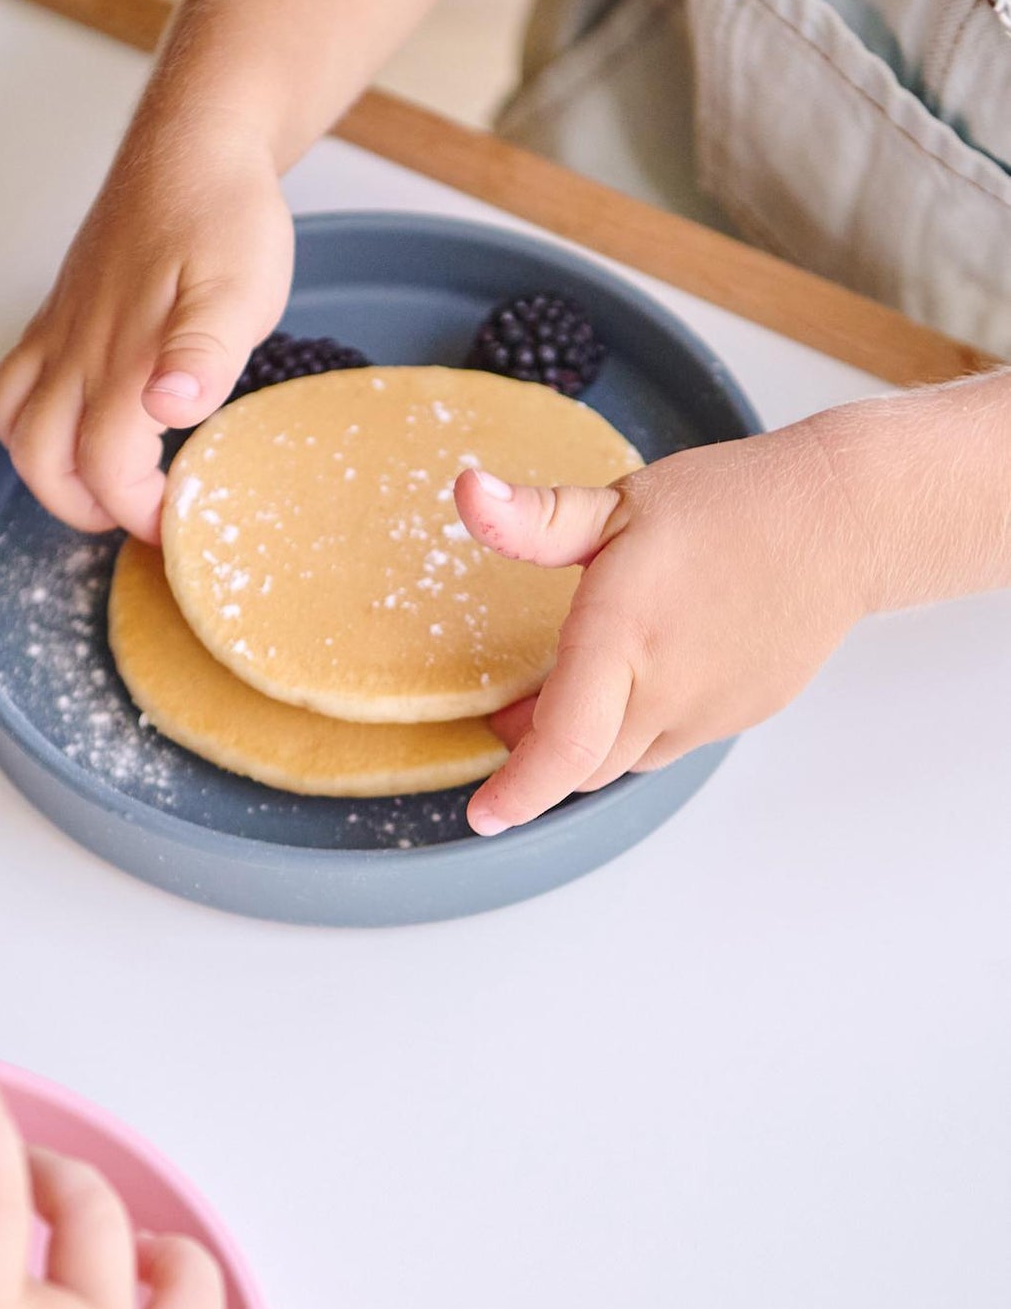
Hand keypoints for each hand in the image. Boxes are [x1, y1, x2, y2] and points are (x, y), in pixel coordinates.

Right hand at [0, 144, 293, 541]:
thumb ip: (202, 357)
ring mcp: (61, 332)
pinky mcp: (57, 314)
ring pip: (15, 426)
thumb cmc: (224, 216)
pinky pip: (12, 380)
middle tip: (137, 518)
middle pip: (44, 461)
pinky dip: (26, 422)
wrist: (193, 145)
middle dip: (85, 508)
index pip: (108, 469)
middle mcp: (79, 352)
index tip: (178, 521)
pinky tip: (72, 424)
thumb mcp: (240, 291)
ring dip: (47, 473)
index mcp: (125, 359)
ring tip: (100, 487)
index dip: (139, 512)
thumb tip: (166, 409)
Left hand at [454, 416, 870, 832]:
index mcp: (624, 637)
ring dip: (588, 742)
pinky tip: (637, 678)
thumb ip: (535, 518)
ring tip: (566, 692)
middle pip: (583, 765)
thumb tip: (467, 492)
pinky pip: (670, 743)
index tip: (483, 815)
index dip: (519, 791)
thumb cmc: (726, 505)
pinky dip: (636, 728)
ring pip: (626, 759)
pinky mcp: (740, 715)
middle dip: (538, 758)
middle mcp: (667, 690)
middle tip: (509, 718)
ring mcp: (709, 712)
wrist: (841, 520)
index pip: (566, 743)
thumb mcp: (618, 504)